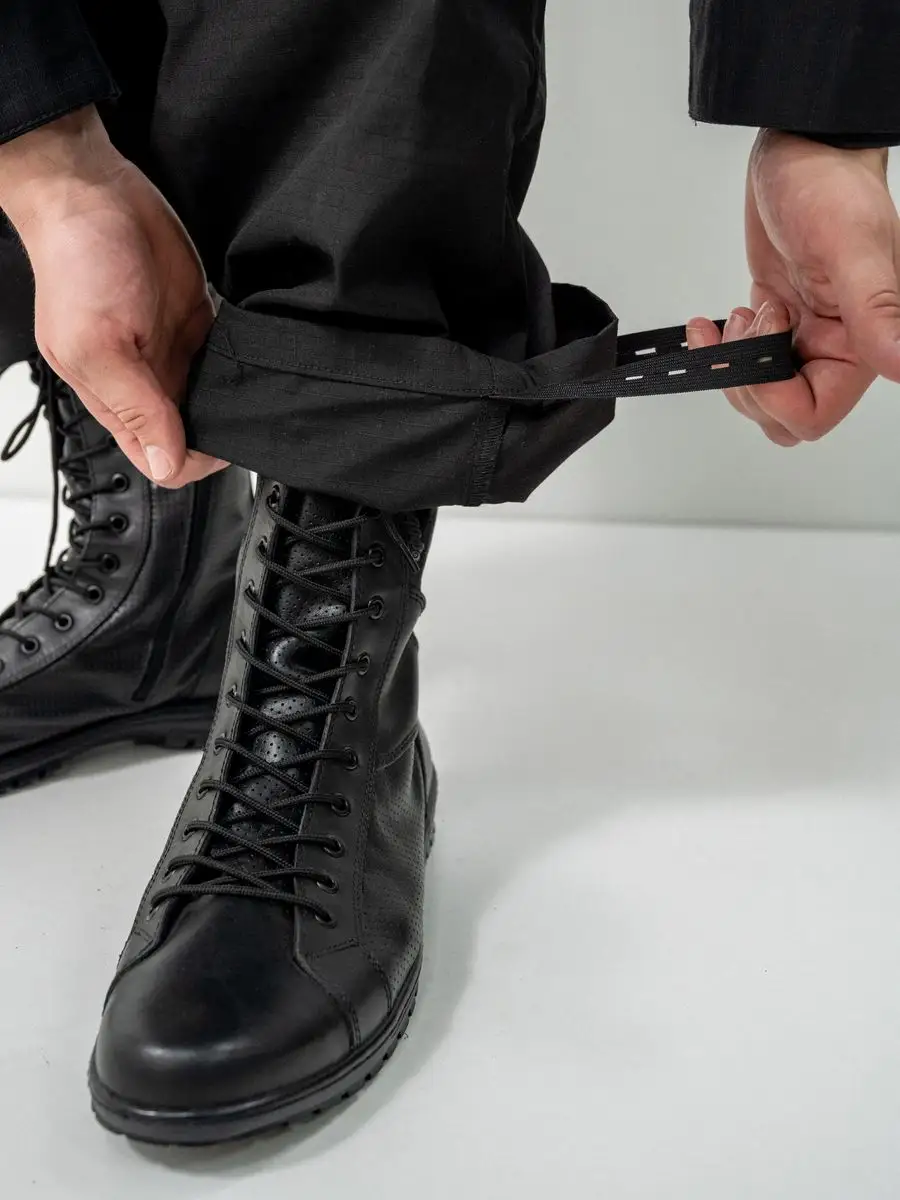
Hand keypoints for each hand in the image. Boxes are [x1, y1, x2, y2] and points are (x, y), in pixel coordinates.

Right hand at [0, 107, 225, 485]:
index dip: (191, 461)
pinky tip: (252, 356)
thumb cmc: (78, 258)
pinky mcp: (193, 320)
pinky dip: (240, 362)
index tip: (222, 445)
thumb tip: (164, 462)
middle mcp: (143, 378)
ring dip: (232, 398)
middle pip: (189, 432)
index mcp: (113, 395)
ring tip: (252, 387)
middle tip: (245, 417)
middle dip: (217, 433)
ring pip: (209, 398)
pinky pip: (223, 358)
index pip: (156, 457)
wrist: (92, 190)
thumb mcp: (100, 344)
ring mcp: (169, 350)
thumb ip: (136, 405)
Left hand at [686, 129, 899, 446]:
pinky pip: (746, 363)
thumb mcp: (851, 248)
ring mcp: (802, 337)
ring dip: (733, 364)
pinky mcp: (776, 322)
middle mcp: (835, 348)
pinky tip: (717, 323)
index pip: (813, 415)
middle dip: (749, 383)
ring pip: (759, 393)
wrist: (805, 146)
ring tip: (741, 315)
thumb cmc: (832, 185)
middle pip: (780, 415)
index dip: (776, 397)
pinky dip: (723, 351)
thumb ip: (876, 312)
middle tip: (748, 327)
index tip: (763, 349)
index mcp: (861, 344)